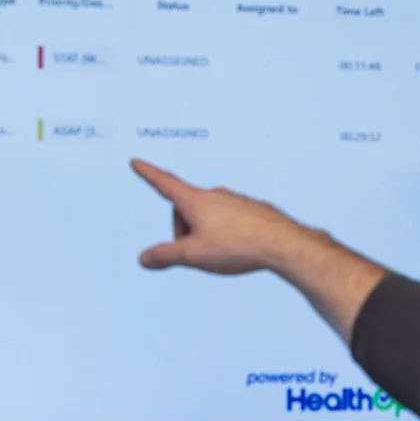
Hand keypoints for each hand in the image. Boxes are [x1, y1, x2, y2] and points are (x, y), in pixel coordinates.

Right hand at [131, 159, 316, 274]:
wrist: (282, 244)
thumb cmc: (237, 246)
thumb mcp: (194, 256)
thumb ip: (166, 256)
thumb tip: (144, 258)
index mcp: (196, 201)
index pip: (165, 184)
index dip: (148, 174)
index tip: (137, 162)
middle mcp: (215, 195)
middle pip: (186, 210)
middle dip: (183, 231)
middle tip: (197, 253)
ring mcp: (235, 200)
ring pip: (208, 216)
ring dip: (205, 233)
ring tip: (222, 253)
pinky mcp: (251, 209)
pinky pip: (229, 220)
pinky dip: (226, 234)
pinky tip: (238, 248)